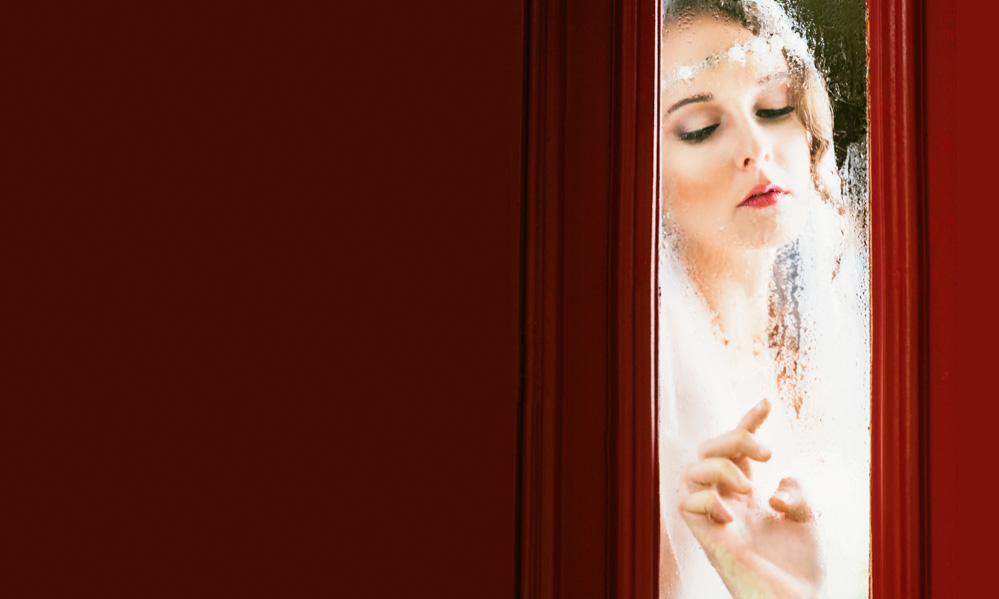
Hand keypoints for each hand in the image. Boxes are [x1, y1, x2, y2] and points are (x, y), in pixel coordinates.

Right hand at [679, 399, 823, 598]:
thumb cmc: (801, 569)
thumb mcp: (807, 518)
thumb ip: (794, 490)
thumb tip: (773, 483)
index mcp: (748, 496)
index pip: (738, 449)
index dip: (748, 422)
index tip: (766, 403)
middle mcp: (728, 502)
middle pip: (709, 449)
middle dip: (735, 437)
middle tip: (767, 453)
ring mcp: (716, 518)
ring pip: (692, 470)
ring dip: (720, 467)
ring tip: (747, 487)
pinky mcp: (709, 539)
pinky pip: (686, 504)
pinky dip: (706, 499)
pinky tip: (731, 513)